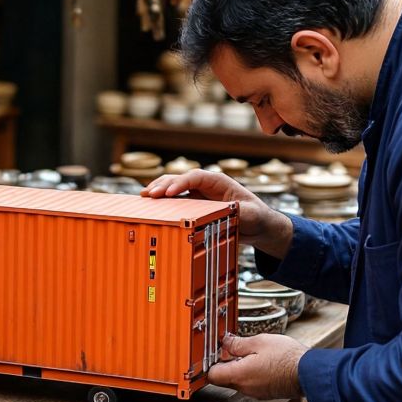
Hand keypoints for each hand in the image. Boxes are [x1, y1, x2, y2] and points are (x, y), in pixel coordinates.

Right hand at [141, 170, 293, 257]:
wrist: (258, 224)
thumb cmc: (256, 216)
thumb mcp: (250, 214)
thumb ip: (238, 211)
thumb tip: (226, 210)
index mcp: (218, 181)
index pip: (195, 177)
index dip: (180, 183)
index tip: (168, 192)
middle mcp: (205, 185)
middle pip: (180, 179)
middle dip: (163, 185)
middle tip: (149, 195)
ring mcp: (198, 194)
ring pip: (174, 187)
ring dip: (159, 190)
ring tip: (143, 197)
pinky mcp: (194, 205)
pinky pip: (175, 200)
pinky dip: (163, 201)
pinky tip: (150, 205)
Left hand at [207, 332, 308, 399]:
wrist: (310, 373)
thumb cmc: (287, 357)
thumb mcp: (259, 342)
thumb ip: (238, 343)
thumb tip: (225, 343)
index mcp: (240, 375)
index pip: (212, 376)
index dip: (210, 364)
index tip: (214, 353)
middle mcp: (245, 388)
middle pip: (224, 379)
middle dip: (226, 364)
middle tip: (233, 348)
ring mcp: (256, 393)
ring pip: (239, 381)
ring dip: (240, 369)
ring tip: (252, 353)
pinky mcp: (266, 394)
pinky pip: (251, 384)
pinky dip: (252, 374)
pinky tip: (262, 362)